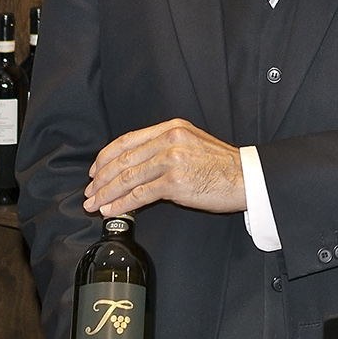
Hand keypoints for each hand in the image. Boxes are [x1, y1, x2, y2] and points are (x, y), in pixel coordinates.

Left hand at [86, 119, 246, 216]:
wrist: (248, 177)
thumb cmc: (223, 165)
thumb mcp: (192, 142)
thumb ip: (166, 147)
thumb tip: (137, 165)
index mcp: (171, 128)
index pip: (127, 140)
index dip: (106, 156)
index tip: (94, 170)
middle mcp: (169, 140)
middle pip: (123, 159)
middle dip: (101, 178)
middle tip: (89, 192)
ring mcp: (171, 160)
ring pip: (127, 178)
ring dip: (106, 193)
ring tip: (94, 204)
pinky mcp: (175, 182)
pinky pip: (140, 195)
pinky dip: (121, 204)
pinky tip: (111, 210)